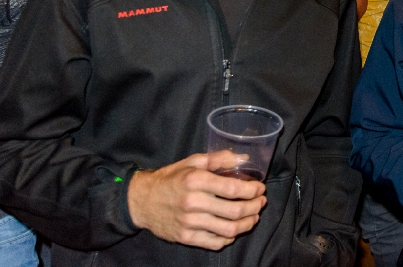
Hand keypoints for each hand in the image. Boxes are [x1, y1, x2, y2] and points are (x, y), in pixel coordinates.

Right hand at [127, 152, 266, 249]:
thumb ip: (219, 159)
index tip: (260, 189)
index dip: (252, 191)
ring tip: (253, 217)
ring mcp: (189, 223)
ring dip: (247, 224)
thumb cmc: (170, 178)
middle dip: (254, 207)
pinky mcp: (185, 237)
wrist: (142, 201)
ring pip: (228, 230)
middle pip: (234, 211)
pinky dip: (229, 238)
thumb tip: (244, 158)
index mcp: (196, 181)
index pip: (233, 189)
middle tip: (261, 203)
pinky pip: (214, 243)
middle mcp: (193, 203)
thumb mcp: (192, 162)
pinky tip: (234, 230)